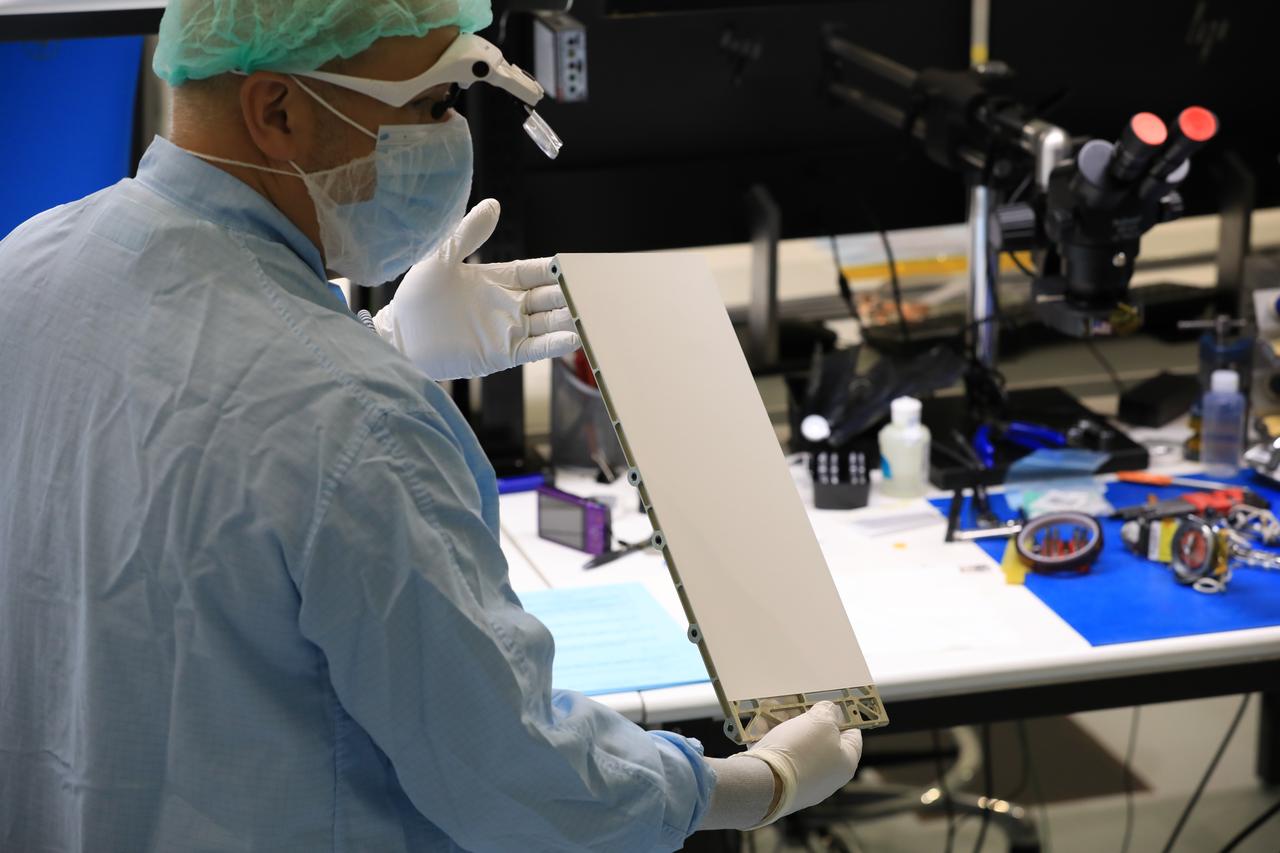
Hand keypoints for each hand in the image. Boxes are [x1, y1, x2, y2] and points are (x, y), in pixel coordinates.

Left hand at [373, 198, 579, 380]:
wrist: (398, 337)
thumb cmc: (416, 297)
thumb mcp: (442, 257)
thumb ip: (469, 233)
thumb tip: (493, 204)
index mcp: (497, 280)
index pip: (537, 273)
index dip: (556, 271)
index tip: (577, 267)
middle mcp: (508, 305)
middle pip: (550, 298)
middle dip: (572, 295)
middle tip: (597, 292)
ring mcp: (508, 330)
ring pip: (549, 323)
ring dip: (571, 319)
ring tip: (594, 315)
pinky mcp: (502, 354)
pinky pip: (536, 349)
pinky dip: (556, 344)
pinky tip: (576, 337)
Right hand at [732, 701, 862, 825]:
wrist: (764, 783)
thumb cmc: (800, 750)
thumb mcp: (821, 720)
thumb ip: (829, 711)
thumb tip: (831, 712)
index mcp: (845, 764)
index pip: (853, 736)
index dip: (843, 716)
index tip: (829, 703)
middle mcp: (827, 778)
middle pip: (821, 741)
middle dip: (807, 720)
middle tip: (795, 705)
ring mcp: (804, 784)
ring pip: (797, 747)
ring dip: (785, 728)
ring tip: (772, 713)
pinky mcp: (781, 786)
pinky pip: (778, 759)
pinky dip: (771, 743)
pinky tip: (760, 729)